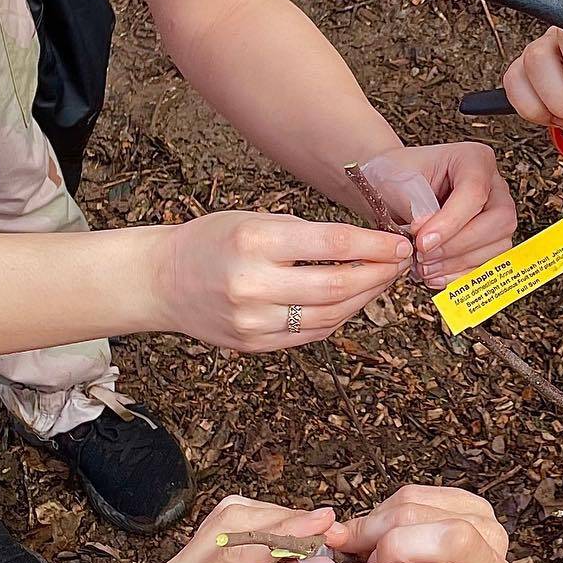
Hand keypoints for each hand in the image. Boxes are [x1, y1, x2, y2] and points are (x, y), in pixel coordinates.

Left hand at [145, 496, 332, 562]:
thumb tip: (317, 553)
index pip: (237, 552)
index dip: (286, 533)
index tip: (324, 524)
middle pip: (229, 525)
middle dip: (281, 521)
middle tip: (324, 527)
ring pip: (229, 521)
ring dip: (272, 522)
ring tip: (311, 535)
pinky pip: (227, 534)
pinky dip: (261, 532)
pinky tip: (289, 543)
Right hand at [150, 211, 412, 349]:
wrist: (161, 280)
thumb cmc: (214, 241)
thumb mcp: (256, 218)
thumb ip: (306, 234)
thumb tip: (368, 244)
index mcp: (256, 241)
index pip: (332, 244)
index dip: (375, 246)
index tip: (400, 243)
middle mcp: (254, 283)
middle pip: (338, 286)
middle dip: (379, 274)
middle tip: (401, 263)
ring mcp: (253, 320)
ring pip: (331, 316)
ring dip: (366, 298)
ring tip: (383, 281)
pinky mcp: (253, 344)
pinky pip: (312, 334)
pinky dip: (341, 318)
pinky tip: (355, 300)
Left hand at [360, 142, 516, 289]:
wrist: (392, 185)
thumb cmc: (396, 175)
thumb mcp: (396, 181)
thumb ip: (415, 205)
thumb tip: (431, 238)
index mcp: (475, 159)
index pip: (476, 192)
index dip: (451, 222)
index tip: (422, 241)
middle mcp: (494, 186)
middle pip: (500, 220)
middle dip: (460, 245)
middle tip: (423, 256)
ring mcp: (497, 214)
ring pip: (498, 245)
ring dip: (459, 263)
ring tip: (423, 267)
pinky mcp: (491, 240)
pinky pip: (490, 263)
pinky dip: (461, 275)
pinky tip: (435, 275)